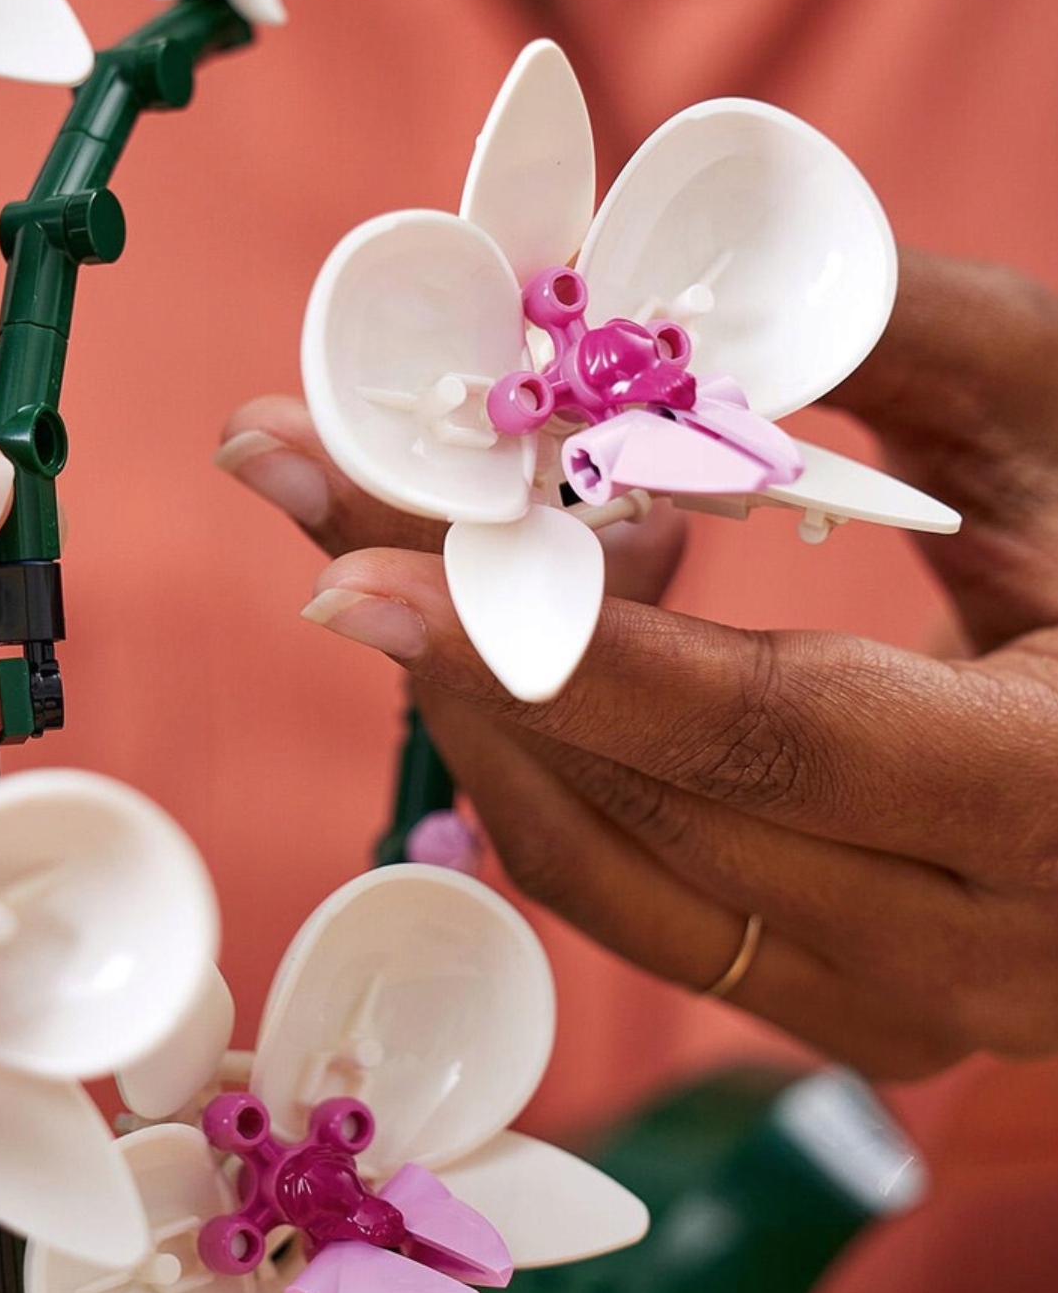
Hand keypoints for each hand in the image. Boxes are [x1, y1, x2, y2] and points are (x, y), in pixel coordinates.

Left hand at [219, 250, 1057, 1080]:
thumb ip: (885, 328)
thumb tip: (631, 289)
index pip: (765, 735)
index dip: (548, 649)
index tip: (352, 571)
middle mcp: (979, 949)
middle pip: (635, 801)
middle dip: (443, 632)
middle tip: (313, 480)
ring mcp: (899, 1003)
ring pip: (602, 864)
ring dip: (475, 687)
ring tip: (424, 521)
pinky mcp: (837, 999)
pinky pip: (629, 888)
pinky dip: (547, 747)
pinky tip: (537, 613)